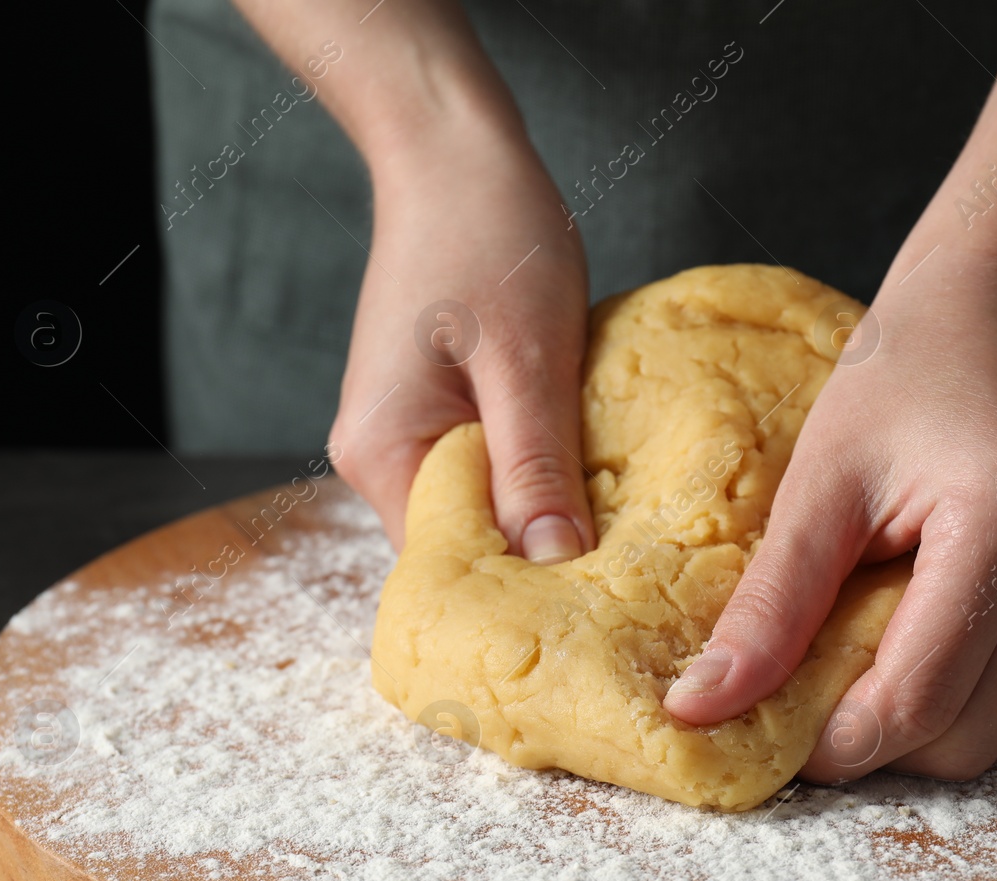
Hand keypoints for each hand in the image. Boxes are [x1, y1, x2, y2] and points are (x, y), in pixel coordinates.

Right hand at [328, 113, 594, 562]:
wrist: (452, 153)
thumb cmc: (489, 234)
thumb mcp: (528, 357)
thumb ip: (536, 465)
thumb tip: (557, 564)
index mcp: (383, 452)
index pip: (449, 570)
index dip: (523, 597)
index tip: (597, 610)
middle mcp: (376, 457)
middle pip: (463, 550)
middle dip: (537, 563)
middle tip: (620, 575)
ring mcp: (401, 435)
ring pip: (480, 513)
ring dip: (539, 517)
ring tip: (609, 522)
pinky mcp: (430, 413)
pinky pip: (485, 471)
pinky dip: (532, 476)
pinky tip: (580, 467)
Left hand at [660, 253, 996, 781]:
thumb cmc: (902, 378)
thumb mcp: (818, 480)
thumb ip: (770, 605)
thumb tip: (701, 707)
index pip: (920, 699)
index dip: (836, 741)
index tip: (771, 736)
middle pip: (969, 740)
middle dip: (878, 740)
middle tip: (812, 695)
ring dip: (924, 717)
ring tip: (872, 642)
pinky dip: (971, 687)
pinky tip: (935, 622)